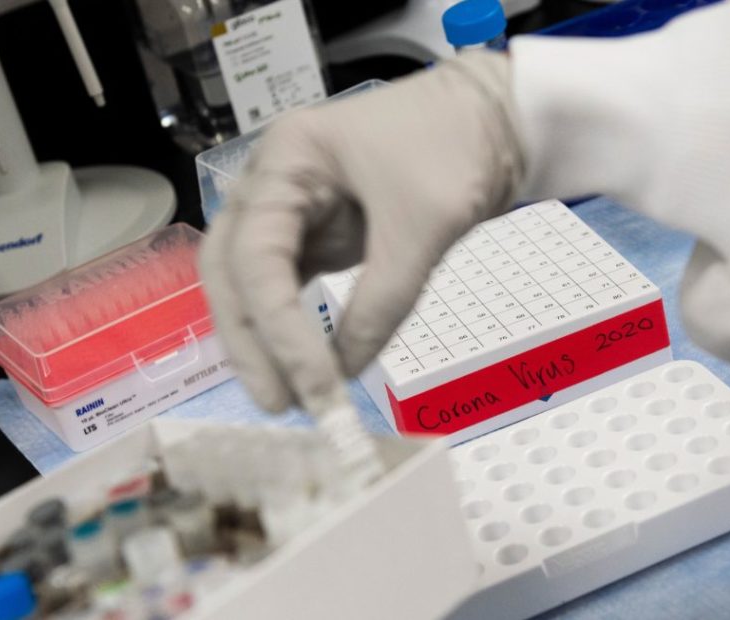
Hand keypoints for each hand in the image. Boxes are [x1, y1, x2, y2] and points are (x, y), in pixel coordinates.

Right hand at [199, 51, 524, 415]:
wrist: (496, 119)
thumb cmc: (457, 149)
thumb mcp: (423, 226)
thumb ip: (382, 302)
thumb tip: (344, 371)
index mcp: (286, 160)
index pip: (257, 257)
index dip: (279, 329)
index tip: (315, 384)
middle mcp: (271, 184)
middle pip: (233, 272)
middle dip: (251, 342)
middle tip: (281, 404)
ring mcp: (291, 209)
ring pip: (253, 284)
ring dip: (266, 341)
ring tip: (292, 397)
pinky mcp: (317, 233)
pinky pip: (289, 287)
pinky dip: (294, 326)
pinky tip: (308, 366)